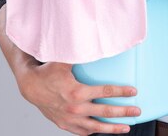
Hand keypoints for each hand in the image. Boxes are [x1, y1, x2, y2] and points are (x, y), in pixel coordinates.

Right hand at [17, 61, 139, 134]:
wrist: (30, 87)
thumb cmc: (48, 71)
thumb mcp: (64, 60)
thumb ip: (80, 51)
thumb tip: (95, 41)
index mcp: (77, 92)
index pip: (105, 92)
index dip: (121, 92)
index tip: (134, 91)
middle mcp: (75, 108)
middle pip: (105, 112)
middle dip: (123, 112)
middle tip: (137, 111)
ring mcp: (70, 118)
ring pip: (96, 126)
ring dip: (112, 128)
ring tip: (126, 127)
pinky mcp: (65, 124)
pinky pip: (82, 131)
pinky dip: (94, 131)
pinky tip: (103, 130)